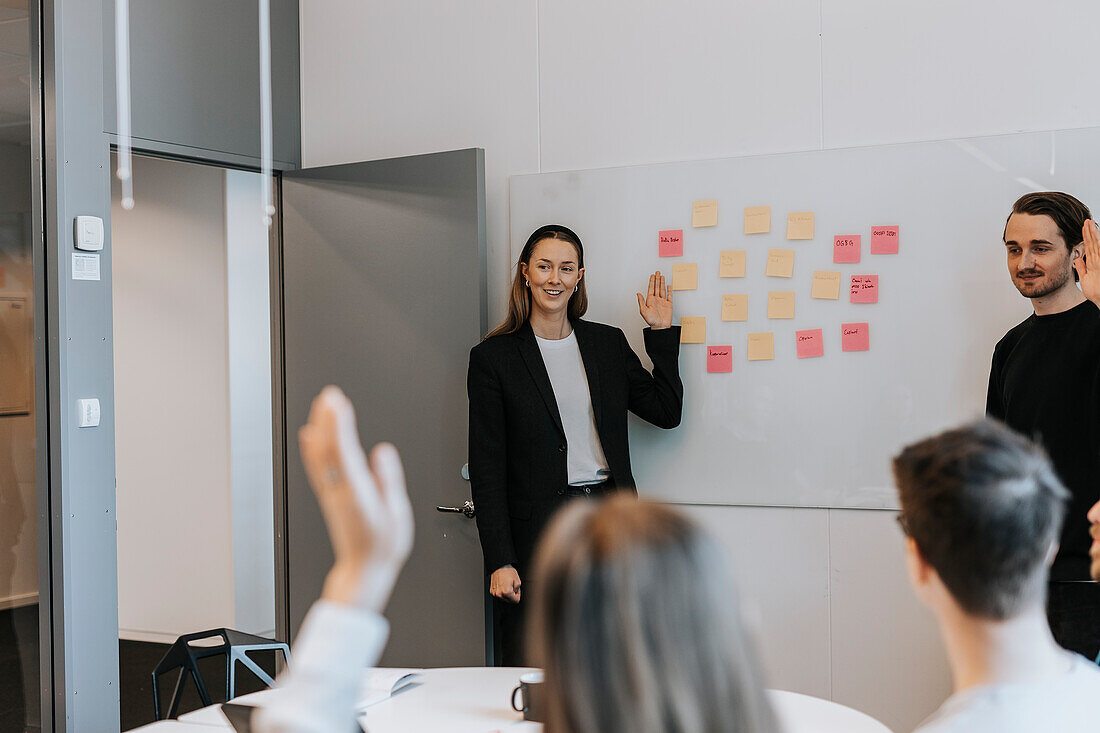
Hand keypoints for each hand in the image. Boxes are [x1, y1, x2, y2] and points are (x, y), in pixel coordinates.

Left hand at [298, 386, 413, 611]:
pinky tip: (309, 435)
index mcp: (356, 493)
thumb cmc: (381, 547)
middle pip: (328, 449)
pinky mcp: (328, 497)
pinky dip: (311, 448)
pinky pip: (316, 468)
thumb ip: (389, 481)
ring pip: (319, 455)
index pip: (344, 452)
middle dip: (328, 418)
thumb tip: (383, 452)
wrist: (362, 571)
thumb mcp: (397, 515)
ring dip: (319, 427)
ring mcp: (330, 493)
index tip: (338, 402)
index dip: (339, 425)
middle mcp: (338, 491)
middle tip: (329, 394)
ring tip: (322, 405)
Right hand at [490, 565, 521, 602]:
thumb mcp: (518, 581)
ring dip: (507, 594)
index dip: (518, 595)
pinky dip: (502, 592)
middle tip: (512, 586)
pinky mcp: (492, 592)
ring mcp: (494, 593)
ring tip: (507, 585)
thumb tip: (515, 593)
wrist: (499, 567)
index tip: (516, 590)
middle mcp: (499, 594)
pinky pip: (499, 595)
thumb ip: (518, 590)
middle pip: (509, 601)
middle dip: (512, 595)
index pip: (516, 601)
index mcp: (506, 592)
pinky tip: (502, 585)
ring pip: (504, 599)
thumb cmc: (507, 572)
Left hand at [636, 271, 672, 328]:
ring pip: (662, 289)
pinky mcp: (669, 304)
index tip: (652, 275)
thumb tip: (638, 294)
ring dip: (662, 283)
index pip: (651, 288)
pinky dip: (669, 290)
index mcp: (650, 300)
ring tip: (662, 276)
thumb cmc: (652, 321)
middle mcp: (656, 300)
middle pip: (657, 287)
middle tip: (657, 272)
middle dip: (657, 279)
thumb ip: (641, 302)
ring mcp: (663, 302)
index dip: (652, 281)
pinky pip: (669, 296)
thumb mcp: (644, 311)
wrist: (660, 326)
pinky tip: (668, 286)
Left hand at [1075, 220, 1099, 306]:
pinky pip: (1099, 252)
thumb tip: (1076, 259)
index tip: (1083, 227)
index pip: (1089, 247)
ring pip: (1097, 245)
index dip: (1086, 237)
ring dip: (1094, 234)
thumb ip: (1082, 268)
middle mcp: (1098, 261)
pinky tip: (1095, 236)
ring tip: (1090, 224)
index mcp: (1093, 263)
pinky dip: (1098, 244)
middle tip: (1086, 220)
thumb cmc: (1097, 293)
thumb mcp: (1086, 279)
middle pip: (1093, 243)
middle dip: (1090, 231)